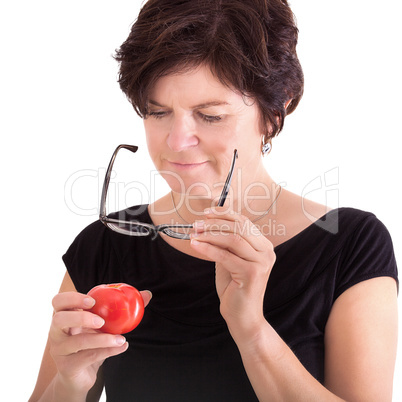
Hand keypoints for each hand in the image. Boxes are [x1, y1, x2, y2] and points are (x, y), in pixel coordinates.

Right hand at [49, 290, 151, 394]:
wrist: (81, 375)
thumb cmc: (92, 342)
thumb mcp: (104, 324)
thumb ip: (124, 308)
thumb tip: (147, 294)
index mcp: (64, 316)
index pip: (58, 301)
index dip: (72, 298)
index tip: (92, 300)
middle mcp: (57, 332)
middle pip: (58, 319)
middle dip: (81, 317)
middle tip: (101, 320)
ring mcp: (60, 350)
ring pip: (77, 341)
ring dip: (102, 339)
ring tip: (121, 338)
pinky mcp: (67, 367)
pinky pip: (88, 357)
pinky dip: (108, 351)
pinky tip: (122, 347)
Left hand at [190, 208, 275, 339]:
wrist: (242, 316)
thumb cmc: (234, 288)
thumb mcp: (229, 259)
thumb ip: (225, 242)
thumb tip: (208, 223)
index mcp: (263, 245)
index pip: (244, 222)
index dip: (224, 214)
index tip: (206, 213)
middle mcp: (266, 251)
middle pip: (239, 227)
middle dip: (215, 223)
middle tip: (196, 224)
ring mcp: (262, 262)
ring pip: (233, 239)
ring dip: (210, 234)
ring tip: (193, 234)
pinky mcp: (252, 273)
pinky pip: (225, 255)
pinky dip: (208, 248)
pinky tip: (195, 245)